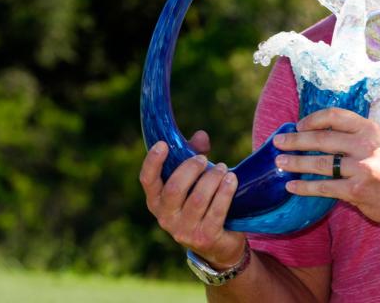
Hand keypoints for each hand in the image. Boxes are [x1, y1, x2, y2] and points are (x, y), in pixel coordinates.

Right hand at [139, 131, 245, 267]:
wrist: (218, 243)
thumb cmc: (203, 203)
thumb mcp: (195, 180)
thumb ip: (194, 156)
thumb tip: (201, 136)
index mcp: (157, 201)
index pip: (147, 181)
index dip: (153, 162)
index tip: (163, 144)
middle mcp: (166, 218)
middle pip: (175, 188)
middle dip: (191, 169)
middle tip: (204, 159)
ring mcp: (184, 231)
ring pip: (198, 199)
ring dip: (212, 179)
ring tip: (223, 169)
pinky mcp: (205, 237)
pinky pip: (217, 211)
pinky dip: (225, 192)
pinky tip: (232, 180)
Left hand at [272, 108, 379, 227]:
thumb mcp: (377, 143)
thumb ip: (353, 136)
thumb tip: (315, 132)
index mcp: (370, 129)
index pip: (335, 116)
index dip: (312, 119)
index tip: (298, 125)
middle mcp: (366, 145)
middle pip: (322, 139)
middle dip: (296, 141)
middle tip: (278, 143)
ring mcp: (362, 168)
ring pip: (320, 164)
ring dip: (296, 163)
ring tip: (280, 164)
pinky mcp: (357, 190)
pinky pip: (324, 187)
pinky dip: (305, 187)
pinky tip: (292, 187)